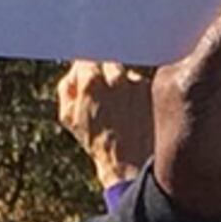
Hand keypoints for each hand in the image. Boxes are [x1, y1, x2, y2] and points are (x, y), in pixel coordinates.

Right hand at [56, 57, 158, 192]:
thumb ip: (67, 87)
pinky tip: (135, 111)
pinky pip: (142, 84)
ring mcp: (136, 83)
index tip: (89, 76)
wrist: (128, 163)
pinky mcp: (153, 91)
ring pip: (126, 72)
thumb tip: (74, 69)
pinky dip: (139, 93)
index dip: (88, 68)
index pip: (87, 58)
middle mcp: (115, 78)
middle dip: (105, 73)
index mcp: (90, 82)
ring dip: (123, 83)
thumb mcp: (68, 118)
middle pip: (108, 61)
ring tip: (122, 108)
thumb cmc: (96, 141)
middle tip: (106, 94)